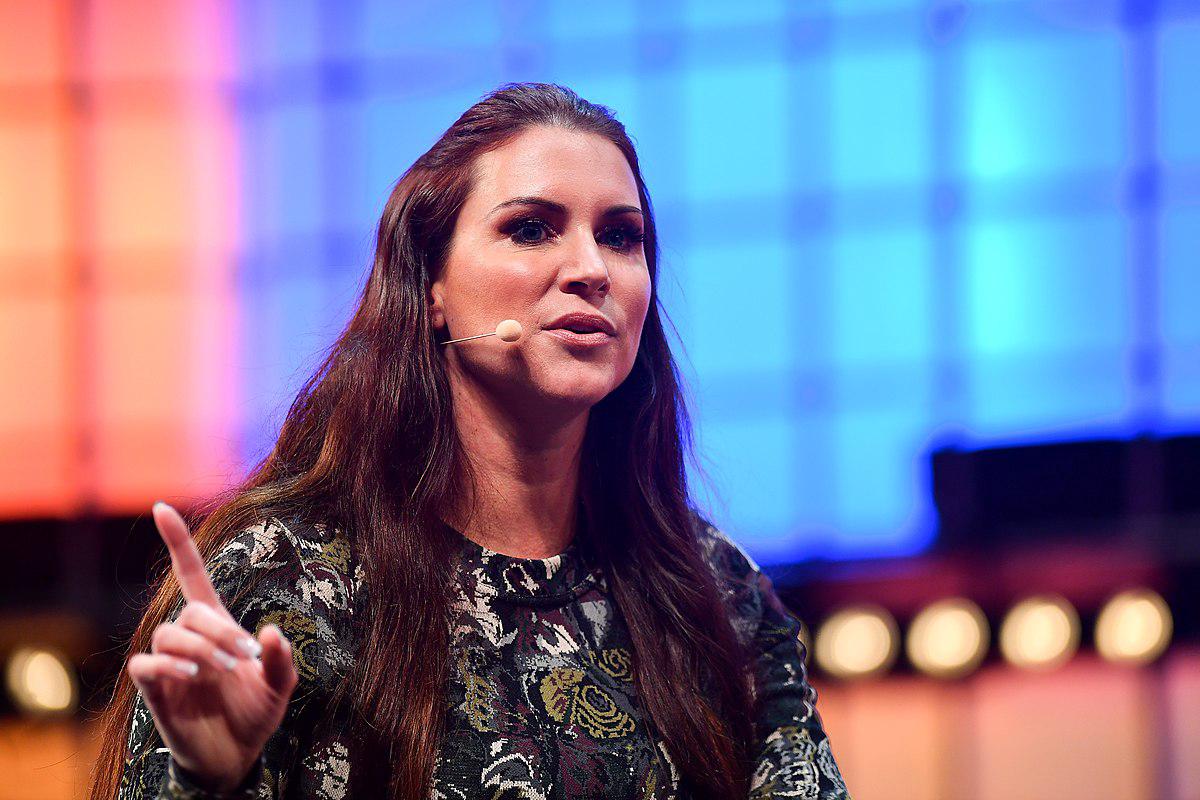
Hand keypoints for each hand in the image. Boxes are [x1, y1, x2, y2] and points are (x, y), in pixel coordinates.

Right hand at [127, 502, 298, 791]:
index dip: (178, 543)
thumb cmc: (255, 714)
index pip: (193, 576)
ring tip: (222, 671)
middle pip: (190, 612)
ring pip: (168, 634)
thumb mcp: (280, 686)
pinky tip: (191, 676)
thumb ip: (280, 659)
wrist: (236, 757)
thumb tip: (269, 632)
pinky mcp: (156, 690)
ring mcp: (171, 664)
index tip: (162, 507)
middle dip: (218, 630)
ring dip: (199, 648)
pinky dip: (166, 665)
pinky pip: (145, 665)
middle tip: (242, 656)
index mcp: (219, 628)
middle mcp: (191, 640)